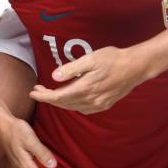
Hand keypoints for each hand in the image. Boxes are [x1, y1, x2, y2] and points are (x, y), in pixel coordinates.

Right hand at [0, 116, 56, 167]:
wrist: (3, 126)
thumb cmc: (16, 131)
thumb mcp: (31, 140)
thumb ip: (42, 153)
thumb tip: (53, 165)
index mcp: (26, 165)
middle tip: (53, 165)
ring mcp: (19, 165)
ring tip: (49, 165)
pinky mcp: (19, 161)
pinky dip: (35, 167)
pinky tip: (40, 163)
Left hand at [30, 46, 145, 113]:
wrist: (135, 67)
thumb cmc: (113, 59)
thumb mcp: (91, 59)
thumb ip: (72, 69)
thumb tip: (54, 77)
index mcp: (85, 88)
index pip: (58, 97)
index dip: (44, 96)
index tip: (33, 93)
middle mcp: (90, 100)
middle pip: (64, 104)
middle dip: (49, 98)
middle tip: (38, 90)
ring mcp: (98, 104)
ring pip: (73, 107)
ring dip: (60, 102)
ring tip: (51, 93)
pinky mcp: (104, 105)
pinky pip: (83, 108)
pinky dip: (73, 105)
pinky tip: (71, 98)